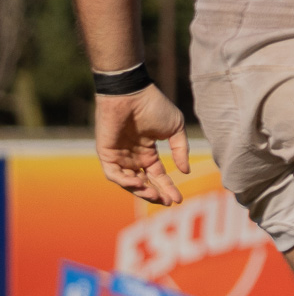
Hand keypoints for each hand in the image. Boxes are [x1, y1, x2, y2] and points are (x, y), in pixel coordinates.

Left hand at [95, 86, 189, 204]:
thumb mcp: (175, 130)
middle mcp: (133, 157)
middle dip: (156, 194)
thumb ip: (181, 151)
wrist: (132, 94)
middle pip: (144, 183)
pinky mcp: (106, 153)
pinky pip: (113, 174)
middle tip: (166, 202)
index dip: (168, 188)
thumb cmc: (154, 107)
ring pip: (128, 182)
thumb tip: (185, 172)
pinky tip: (139, 183)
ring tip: (154, 195)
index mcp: (148, 152)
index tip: (178, 199)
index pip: (158, 176)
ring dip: (141, 191)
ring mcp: (119, 156)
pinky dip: (125, 181)